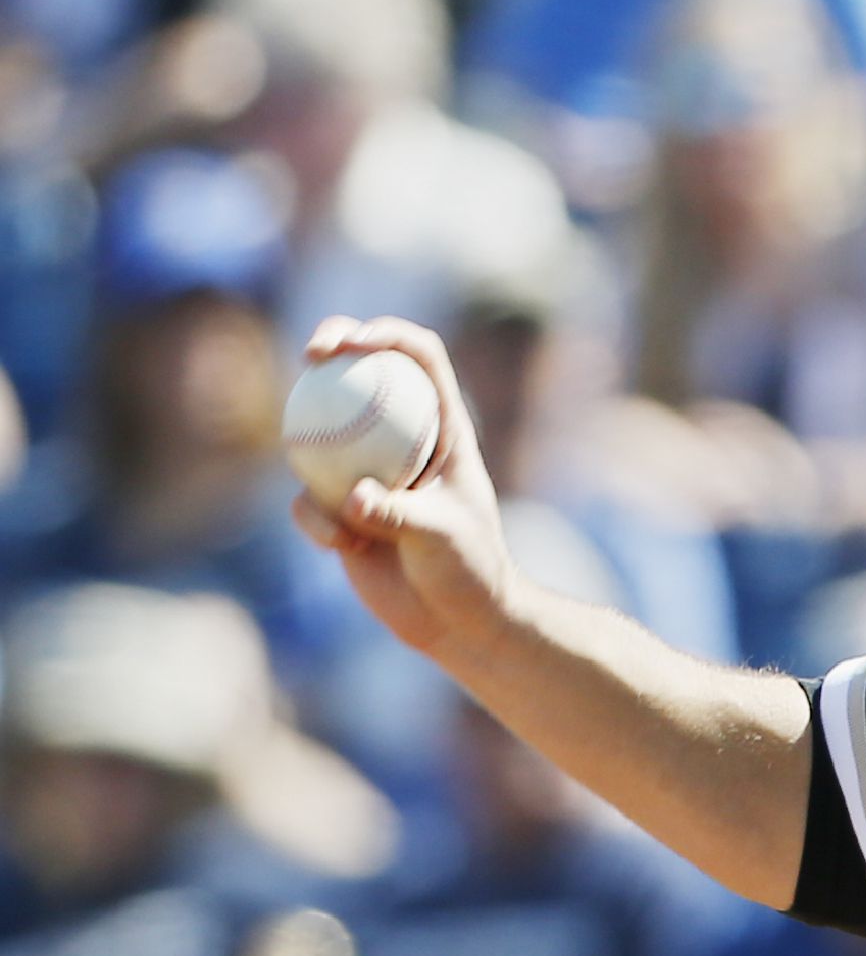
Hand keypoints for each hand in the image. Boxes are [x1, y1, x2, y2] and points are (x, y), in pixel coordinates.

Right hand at [289, 316, 518, 661]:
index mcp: (444, 429)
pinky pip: (307, 500)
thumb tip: (351, 496)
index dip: (388, 335)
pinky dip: (314, 519)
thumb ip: (398, 513)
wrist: (456, 620)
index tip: (354, 341)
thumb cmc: (469, 571)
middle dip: (334, 342)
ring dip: (314, 455)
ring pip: (320, 433)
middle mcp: (403, 440)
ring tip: (342, 511)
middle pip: (363, 371)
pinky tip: (343, 546)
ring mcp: (366, 471)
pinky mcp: (339, 509)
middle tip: (310, 353)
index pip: (420, 358)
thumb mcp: (443, 538)